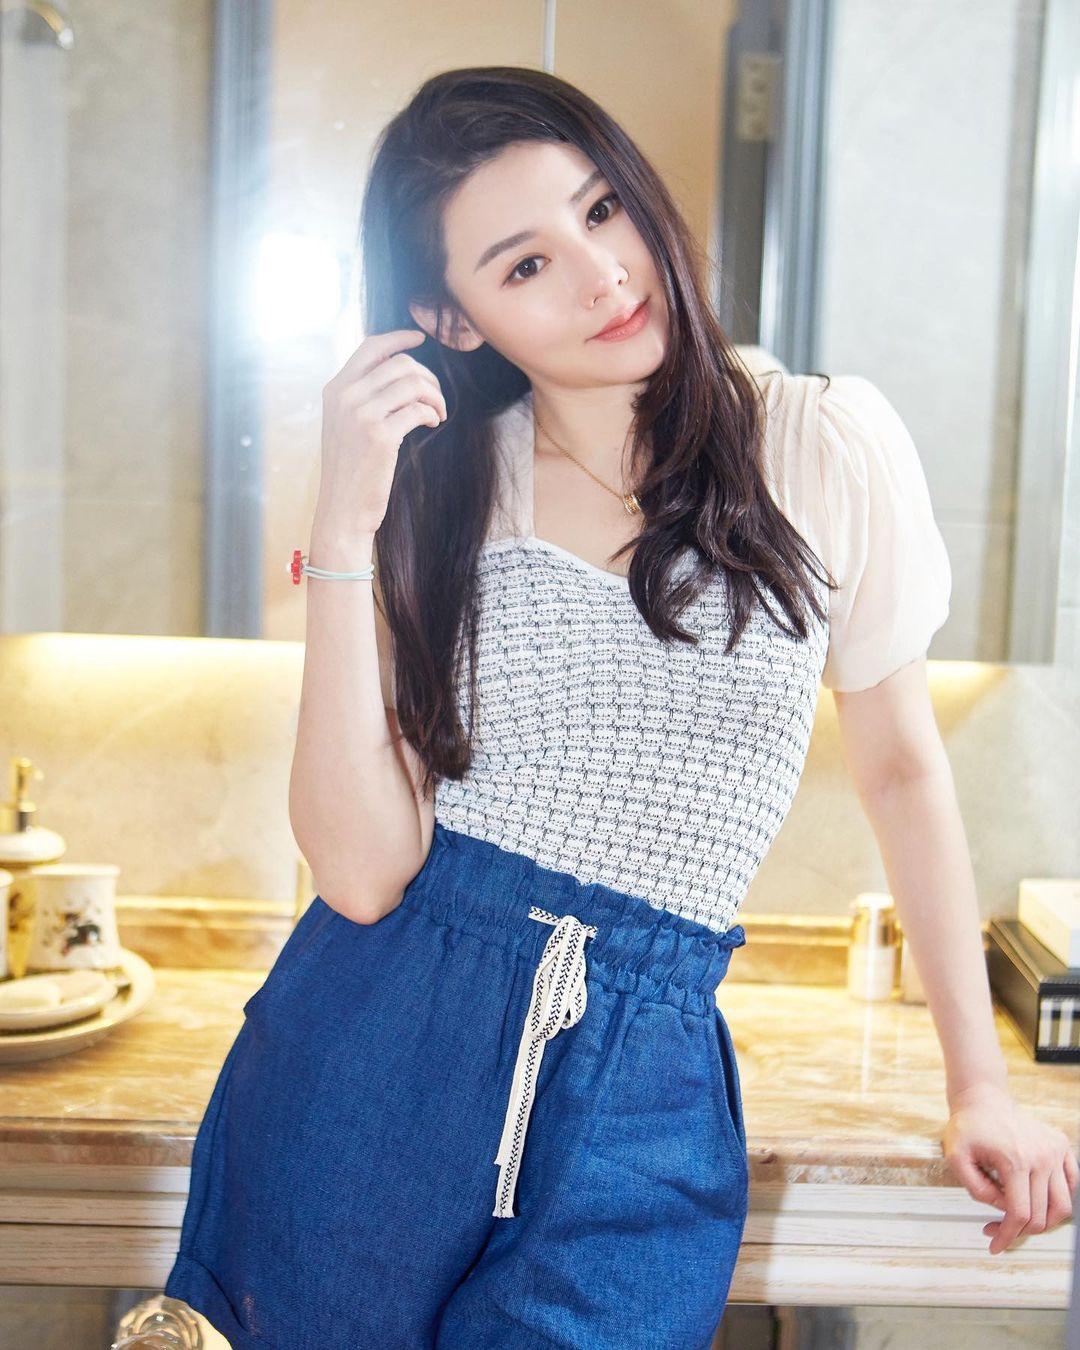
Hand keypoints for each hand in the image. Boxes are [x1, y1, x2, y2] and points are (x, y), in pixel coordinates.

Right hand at [315, 328, 447, 538]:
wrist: (342, 509)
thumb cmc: (350, 470)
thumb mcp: (344, 425)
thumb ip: (361, 396)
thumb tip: (397, 372)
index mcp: (335, 389)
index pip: (370, 347)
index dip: (399, 338)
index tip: (420, 338)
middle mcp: (345, 397)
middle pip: (399, 363)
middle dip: (427, 376)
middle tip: (435, 397)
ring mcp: (361, 415)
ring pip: (413, 383)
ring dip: (434, 395)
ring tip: (438, 412)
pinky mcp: (380, 436)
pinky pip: (418, 409)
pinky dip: (432, 413)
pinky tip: (432, 423)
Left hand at [942, 1081, 1077, 1254]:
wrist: (983, 1098)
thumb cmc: (967, 1126)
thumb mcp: (956, 1157)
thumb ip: (977, 1190)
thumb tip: (1002, 1209)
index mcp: (1016, 1159)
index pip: (1020, 1213)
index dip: (1008, 1236)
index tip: (994, 1246)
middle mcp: (1042, 1156)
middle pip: (1042, 1215)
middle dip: (1019, 1231)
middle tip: (995, 1231)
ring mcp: (1056, 1150)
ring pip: (1063, 1206)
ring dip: (1043, 1223)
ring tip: (1019, 1222)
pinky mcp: (1062, 1146)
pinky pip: (1071, 1185)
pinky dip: (1058, 1201)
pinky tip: (1036, 1202)